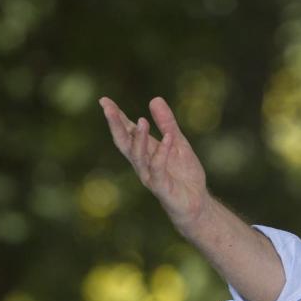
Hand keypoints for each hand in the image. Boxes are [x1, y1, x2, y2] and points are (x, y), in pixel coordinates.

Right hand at [100, 96, 209, 232]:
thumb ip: (167, 123)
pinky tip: (169, 138)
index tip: (104, 100)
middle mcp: (142, 163)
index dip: (116, 117)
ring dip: (139, 138)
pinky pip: (158, 168)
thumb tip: (155, 99)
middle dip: (115, 125)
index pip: (127, 132)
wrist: (196, 202)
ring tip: (141, 120)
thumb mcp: (178, 142)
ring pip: (138, 156)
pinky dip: (162, 153)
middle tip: (107, 108)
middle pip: (124, 142)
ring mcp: (150, 175)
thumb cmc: (184, 174)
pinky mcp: (161, 186)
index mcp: (144, 151)